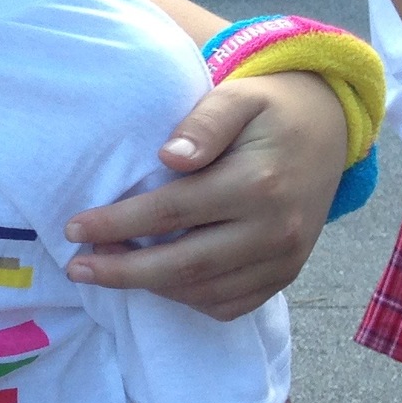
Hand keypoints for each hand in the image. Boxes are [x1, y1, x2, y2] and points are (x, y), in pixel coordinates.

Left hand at [63, 71, 346, 317]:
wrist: (328, 128)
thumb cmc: (269, 109)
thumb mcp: (238, 97)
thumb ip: (203, 124)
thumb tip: (168, 156)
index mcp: (258, 184)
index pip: (172, 212)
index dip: (118, 224)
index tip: (73, 229)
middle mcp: (275, 230)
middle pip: (186, 265)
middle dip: (124, 272)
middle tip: (77, 269)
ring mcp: (285, 259)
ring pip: (206, 291)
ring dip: (151, 288)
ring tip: (106, 271)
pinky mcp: (286, 274)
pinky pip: (231, 304)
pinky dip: (188, 300)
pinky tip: (156, 282)